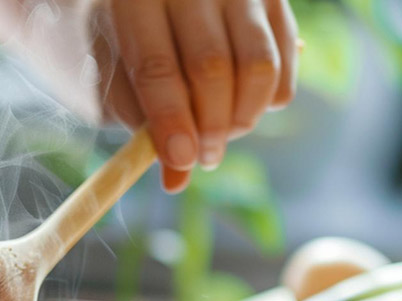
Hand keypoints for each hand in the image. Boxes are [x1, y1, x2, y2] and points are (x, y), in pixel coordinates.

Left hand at [91, 0, 299, 192]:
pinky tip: (240, 104)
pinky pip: (283, 66)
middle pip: (211, 67)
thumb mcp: (118, 82)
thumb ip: (143, 126)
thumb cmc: (127, 47)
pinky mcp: (273, 0)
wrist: (155, 6)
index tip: (182, 160)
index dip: (171, 120)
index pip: (157, 67)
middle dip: (211, 126)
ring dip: (244, 117)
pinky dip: (268, 101)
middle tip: (205, 157)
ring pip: (258, 67)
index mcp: (135, 0)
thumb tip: (177, 181)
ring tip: (222, 133)